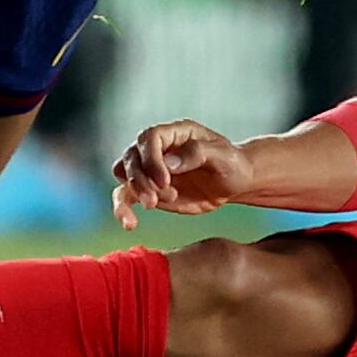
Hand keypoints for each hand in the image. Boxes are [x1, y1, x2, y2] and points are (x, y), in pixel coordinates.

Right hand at [110, 119, 254, 226]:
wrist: (233, 183)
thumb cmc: (231, 164)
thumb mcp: (223, 156)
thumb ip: (197, 153)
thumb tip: (168, 163)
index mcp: (175, 133)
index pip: (149, 138)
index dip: (151, 159)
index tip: (164, 181)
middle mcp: (158, 148)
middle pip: (131, 157)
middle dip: (140, 179)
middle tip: (156, 199)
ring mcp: (150, 169)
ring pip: (123, 174)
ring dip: (132, 192)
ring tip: (152, 205)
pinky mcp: (148, 189)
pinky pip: (125, 196)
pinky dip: (122, 209)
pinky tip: (130, 224)